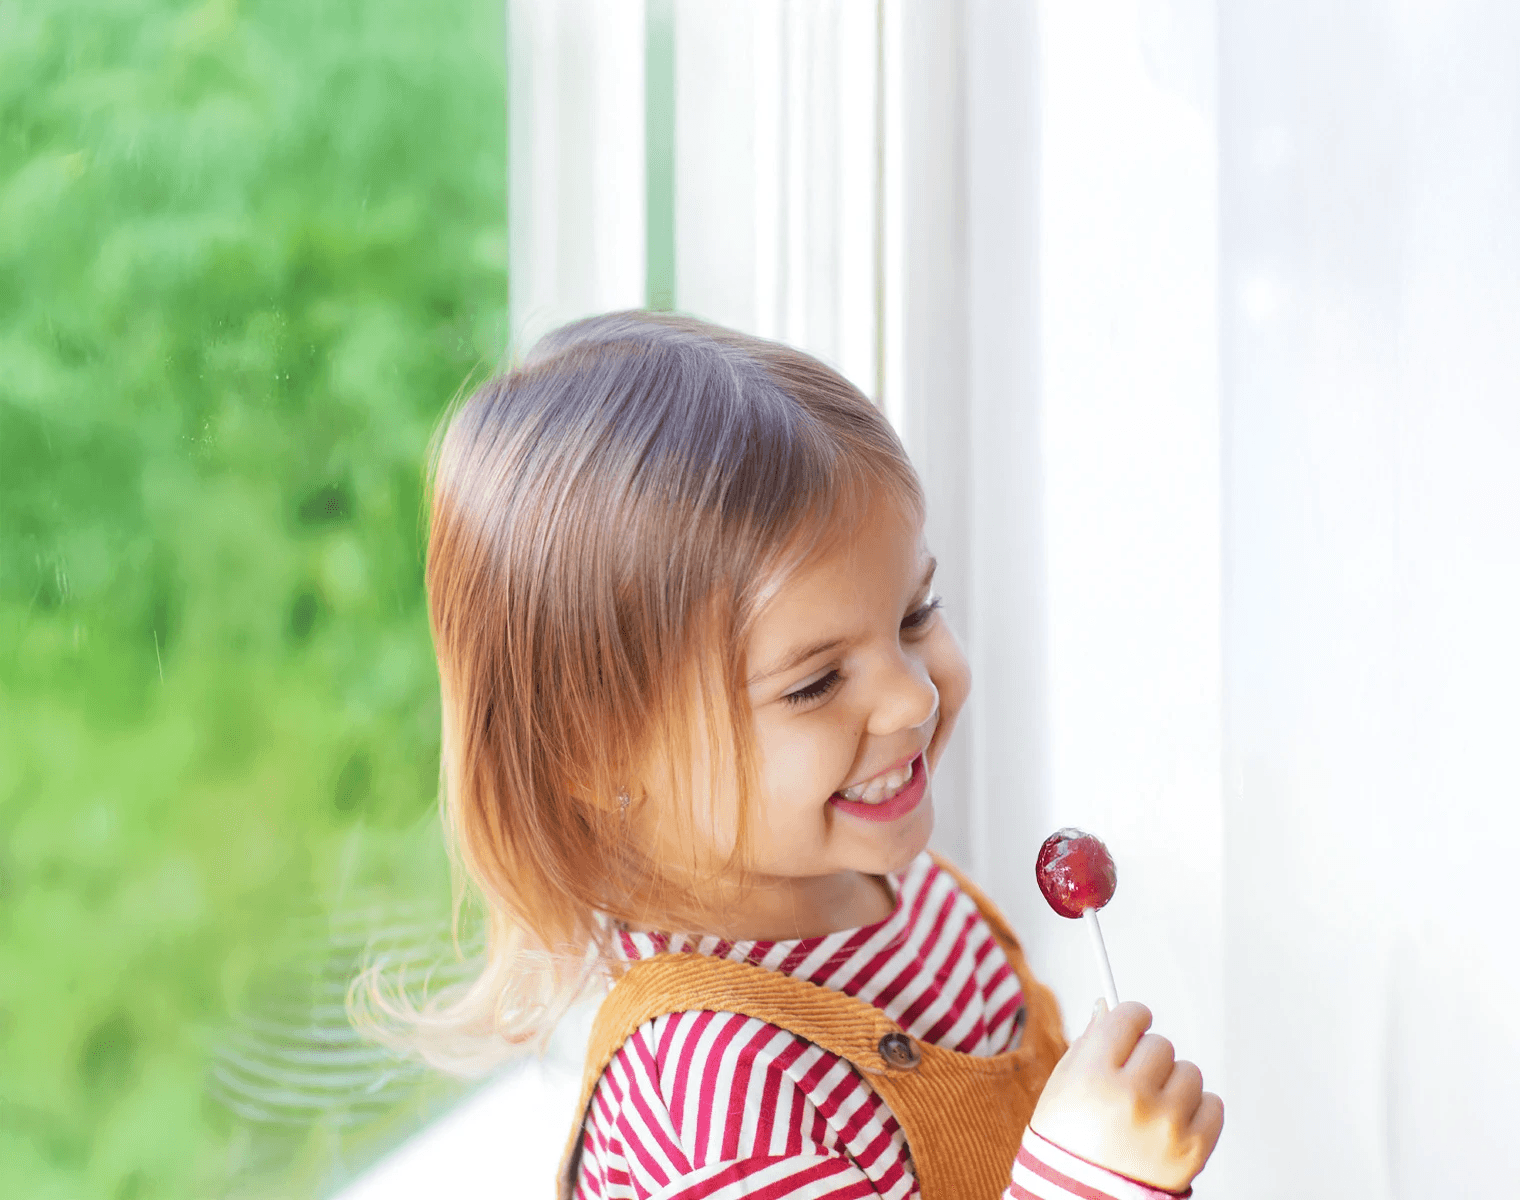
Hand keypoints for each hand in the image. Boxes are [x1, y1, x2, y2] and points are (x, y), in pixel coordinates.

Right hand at [1028, 999, 1223, 1192]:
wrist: (1081, 1199)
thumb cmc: (1068, 1141)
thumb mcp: (1062, 1085)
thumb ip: (1088, 1043)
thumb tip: (1110, 1008)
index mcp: (1092, 1076)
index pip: (1128, 1017)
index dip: (1130, 1020)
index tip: (1131, 1027)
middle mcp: (1132, 1098)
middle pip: (1161, 1044)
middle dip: (1148, 1058)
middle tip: (1133, 1080)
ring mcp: (1166, 1125)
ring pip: (1189, 1071)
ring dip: (1173, 1083)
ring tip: (1151, 1107)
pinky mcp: (1194, 1150)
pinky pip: (1213, 1104)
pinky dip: (1196, 1109)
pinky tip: (1172, 1122)